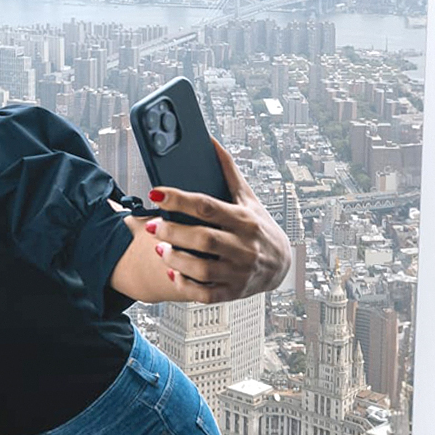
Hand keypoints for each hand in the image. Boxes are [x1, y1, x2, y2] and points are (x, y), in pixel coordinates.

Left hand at [146, 139, 290, 301]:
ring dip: (176, 259)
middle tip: (152, 225)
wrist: (282, 265)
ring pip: (203, 268)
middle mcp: (244, 246)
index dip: (179, 199)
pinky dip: (186, 285)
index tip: (156, 193)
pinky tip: (172, 273)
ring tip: (159, 249)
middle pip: (204, 239)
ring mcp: (239, 271)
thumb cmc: (259, 226)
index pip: (208, 206)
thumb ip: (228, 171)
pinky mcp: (233, 292)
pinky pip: (206, 293)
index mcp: (244, 219)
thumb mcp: (247, 198)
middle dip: (174, 232)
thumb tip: (211, 141)